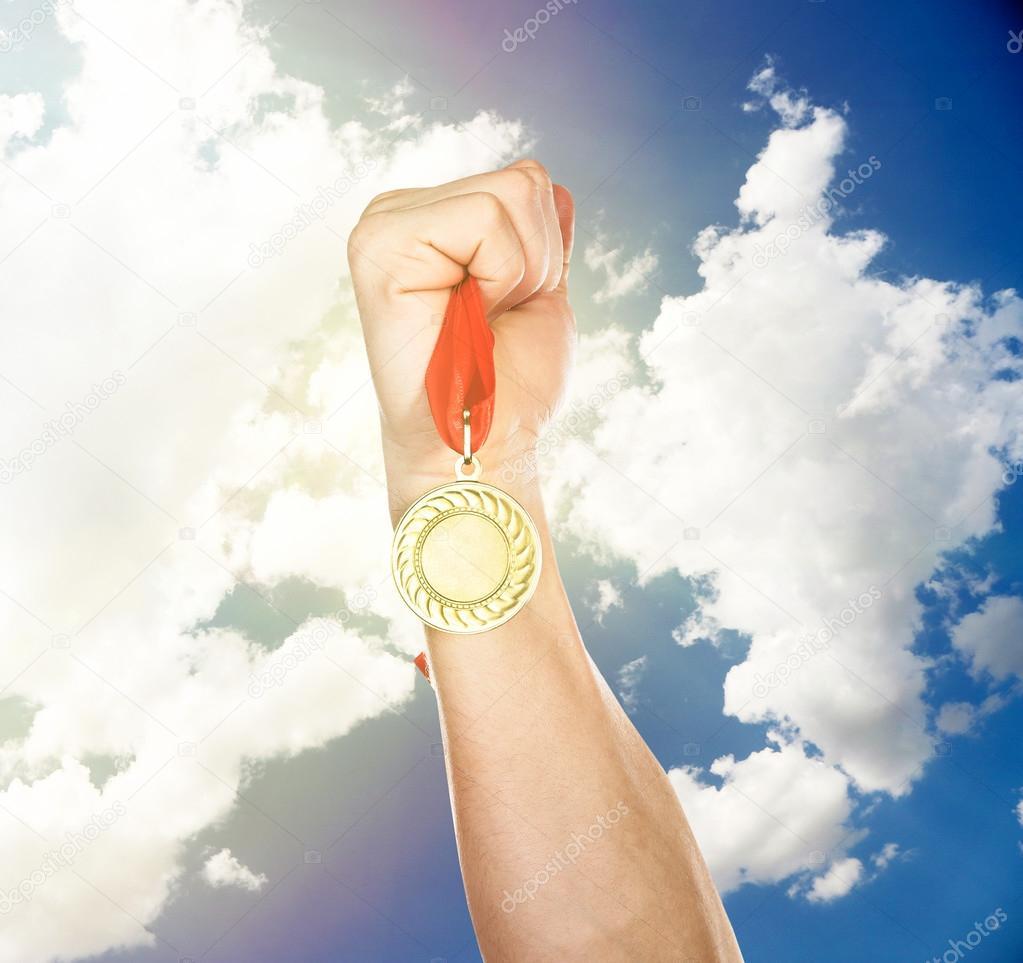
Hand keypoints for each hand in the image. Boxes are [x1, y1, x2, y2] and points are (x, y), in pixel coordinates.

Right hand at [347, 159, 574, 491]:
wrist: (482, 445)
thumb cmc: (507, 388)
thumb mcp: (537, 297)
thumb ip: (539, 241)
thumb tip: (553, 184)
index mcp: (431, 222)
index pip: (524, 182)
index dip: (542, 253)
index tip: (505, 311)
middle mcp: (400, 215)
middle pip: (522, 181)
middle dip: (535, 261)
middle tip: (491, 320)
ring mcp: (385, 226)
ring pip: (510, 194)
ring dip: (520, 273)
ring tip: (478, 321)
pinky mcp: (380, 246)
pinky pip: (486, 217)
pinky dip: (502, 275)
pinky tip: (466, 317)